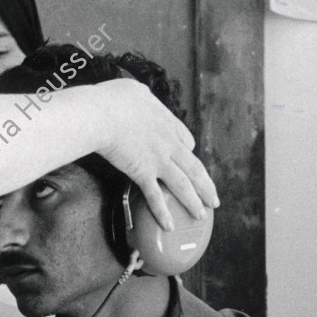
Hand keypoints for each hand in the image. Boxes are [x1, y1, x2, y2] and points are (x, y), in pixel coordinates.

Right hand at [90, 81, 218, 228]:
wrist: (103, 113)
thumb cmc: (113, 99)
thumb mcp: (134, 91)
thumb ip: (141, 98)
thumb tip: (137, 98)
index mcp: (167, 122)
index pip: (186, 140)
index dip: (189, 152)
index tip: (190, 158)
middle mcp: (168, 143)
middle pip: (194, 167)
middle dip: (205, 185)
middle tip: (213, 199)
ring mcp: (158, 159)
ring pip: (183, 184)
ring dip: (194, 202)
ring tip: (202, 215)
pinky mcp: (142, 172)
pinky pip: (156, 196)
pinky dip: (163, 212)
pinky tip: (170, 225)